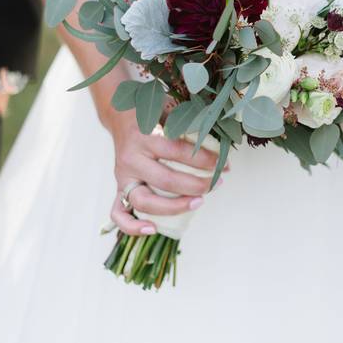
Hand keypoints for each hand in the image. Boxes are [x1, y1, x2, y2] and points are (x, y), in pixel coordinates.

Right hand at [107, 112, 218, 235]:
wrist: (121, 116)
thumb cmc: (153, 117)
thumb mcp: (170, 113)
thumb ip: (190, 127)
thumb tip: (224, 144)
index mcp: (146, 136)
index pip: (178, 152)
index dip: (205, 160)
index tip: (224, 164)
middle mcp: (132, 158)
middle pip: (166, 180)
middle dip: (197, 185)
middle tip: (216, 183)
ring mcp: (123, 176)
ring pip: (145, 201)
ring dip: (175, 207)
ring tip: (198, 202)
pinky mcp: (118, 188)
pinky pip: (118, 214)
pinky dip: (133, 227)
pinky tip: (154, 228)